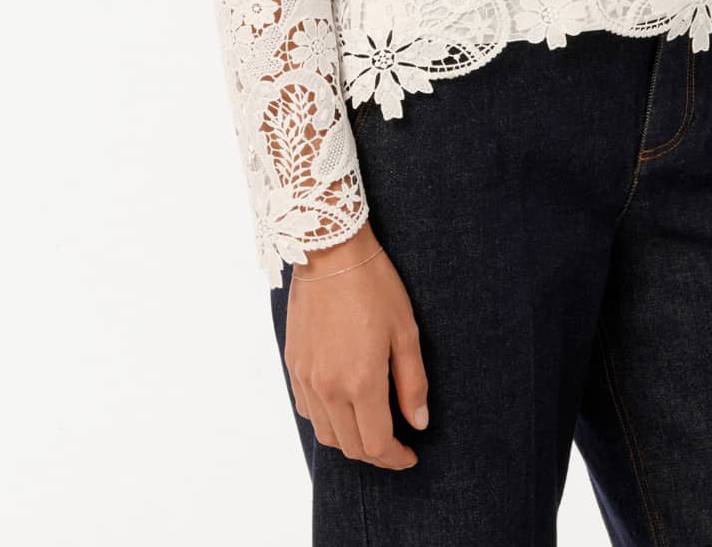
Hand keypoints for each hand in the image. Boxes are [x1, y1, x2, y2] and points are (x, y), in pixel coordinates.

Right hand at [284, 221, 429, 469]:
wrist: (330, 253)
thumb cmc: (374, 286)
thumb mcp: (405, 331)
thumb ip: (412, 383)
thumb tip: (419, 422)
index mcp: (361, 381)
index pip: (376, 444)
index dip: (395, 458)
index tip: (410, 455)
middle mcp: (328, 388)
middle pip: (350, 447)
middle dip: (376, 455)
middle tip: (396, 446)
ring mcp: (306, 378)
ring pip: (326, 434)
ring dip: (351, 441)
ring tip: (372, 429)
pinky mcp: (293, 365)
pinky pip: (308, 411)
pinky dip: (327, 421)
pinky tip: (344, 407)